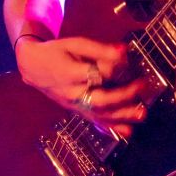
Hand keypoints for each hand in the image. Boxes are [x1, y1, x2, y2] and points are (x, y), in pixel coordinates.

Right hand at [15, 35, 148, 137]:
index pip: (96, 74)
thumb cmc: (56, 52)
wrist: (33, 67)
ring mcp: (74, 105)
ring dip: (123, 115)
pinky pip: (94, 121)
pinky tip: (127, 131)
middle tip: (142, 86)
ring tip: (142, 113)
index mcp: (69, 73)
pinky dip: (112, 128)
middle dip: (123, 95)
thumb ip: (99, 49)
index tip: (127, 60)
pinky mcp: (76, 111)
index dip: (115, 68)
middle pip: (99, 99)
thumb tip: (124, 51)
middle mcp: (71, 93)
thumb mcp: (75, 44)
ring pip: (99, 114)